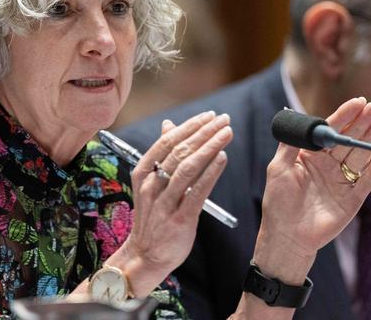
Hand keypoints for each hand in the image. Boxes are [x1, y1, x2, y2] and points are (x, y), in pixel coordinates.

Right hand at [107, 111, 232, 296]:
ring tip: (227, 133)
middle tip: (224, 120)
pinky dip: (210, 173)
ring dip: (210, 147)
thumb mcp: (150, 182)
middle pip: (180, 151)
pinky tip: (222, 158)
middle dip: (204, 132)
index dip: (190, 126)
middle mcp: (152, 185)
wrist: (145, 254)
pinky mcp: (180, 220)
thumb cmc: (153, 214)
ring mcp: (164, 203)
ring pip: (187, 168)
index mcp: (143, 172)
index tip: (209, 115)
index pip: (167, 141)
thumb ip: (161, 153)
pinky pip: (196, 192)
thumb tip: (169, 124)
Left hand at [253, 97, 370, 282]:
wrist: (286, 236)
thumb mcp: (278, 169)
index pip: (330, 130)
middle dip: (363, 122)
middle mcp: (328, 165)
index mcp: (311, 155)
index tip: (357, 102)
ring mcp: (342, 181)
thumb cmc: (278, 202)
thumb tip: (294, 118)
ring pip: (360, 155)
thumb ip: (288, 144)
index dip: (344, 116)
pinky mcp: (352, 199)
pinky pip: (367, 180)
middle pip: (349, 139)